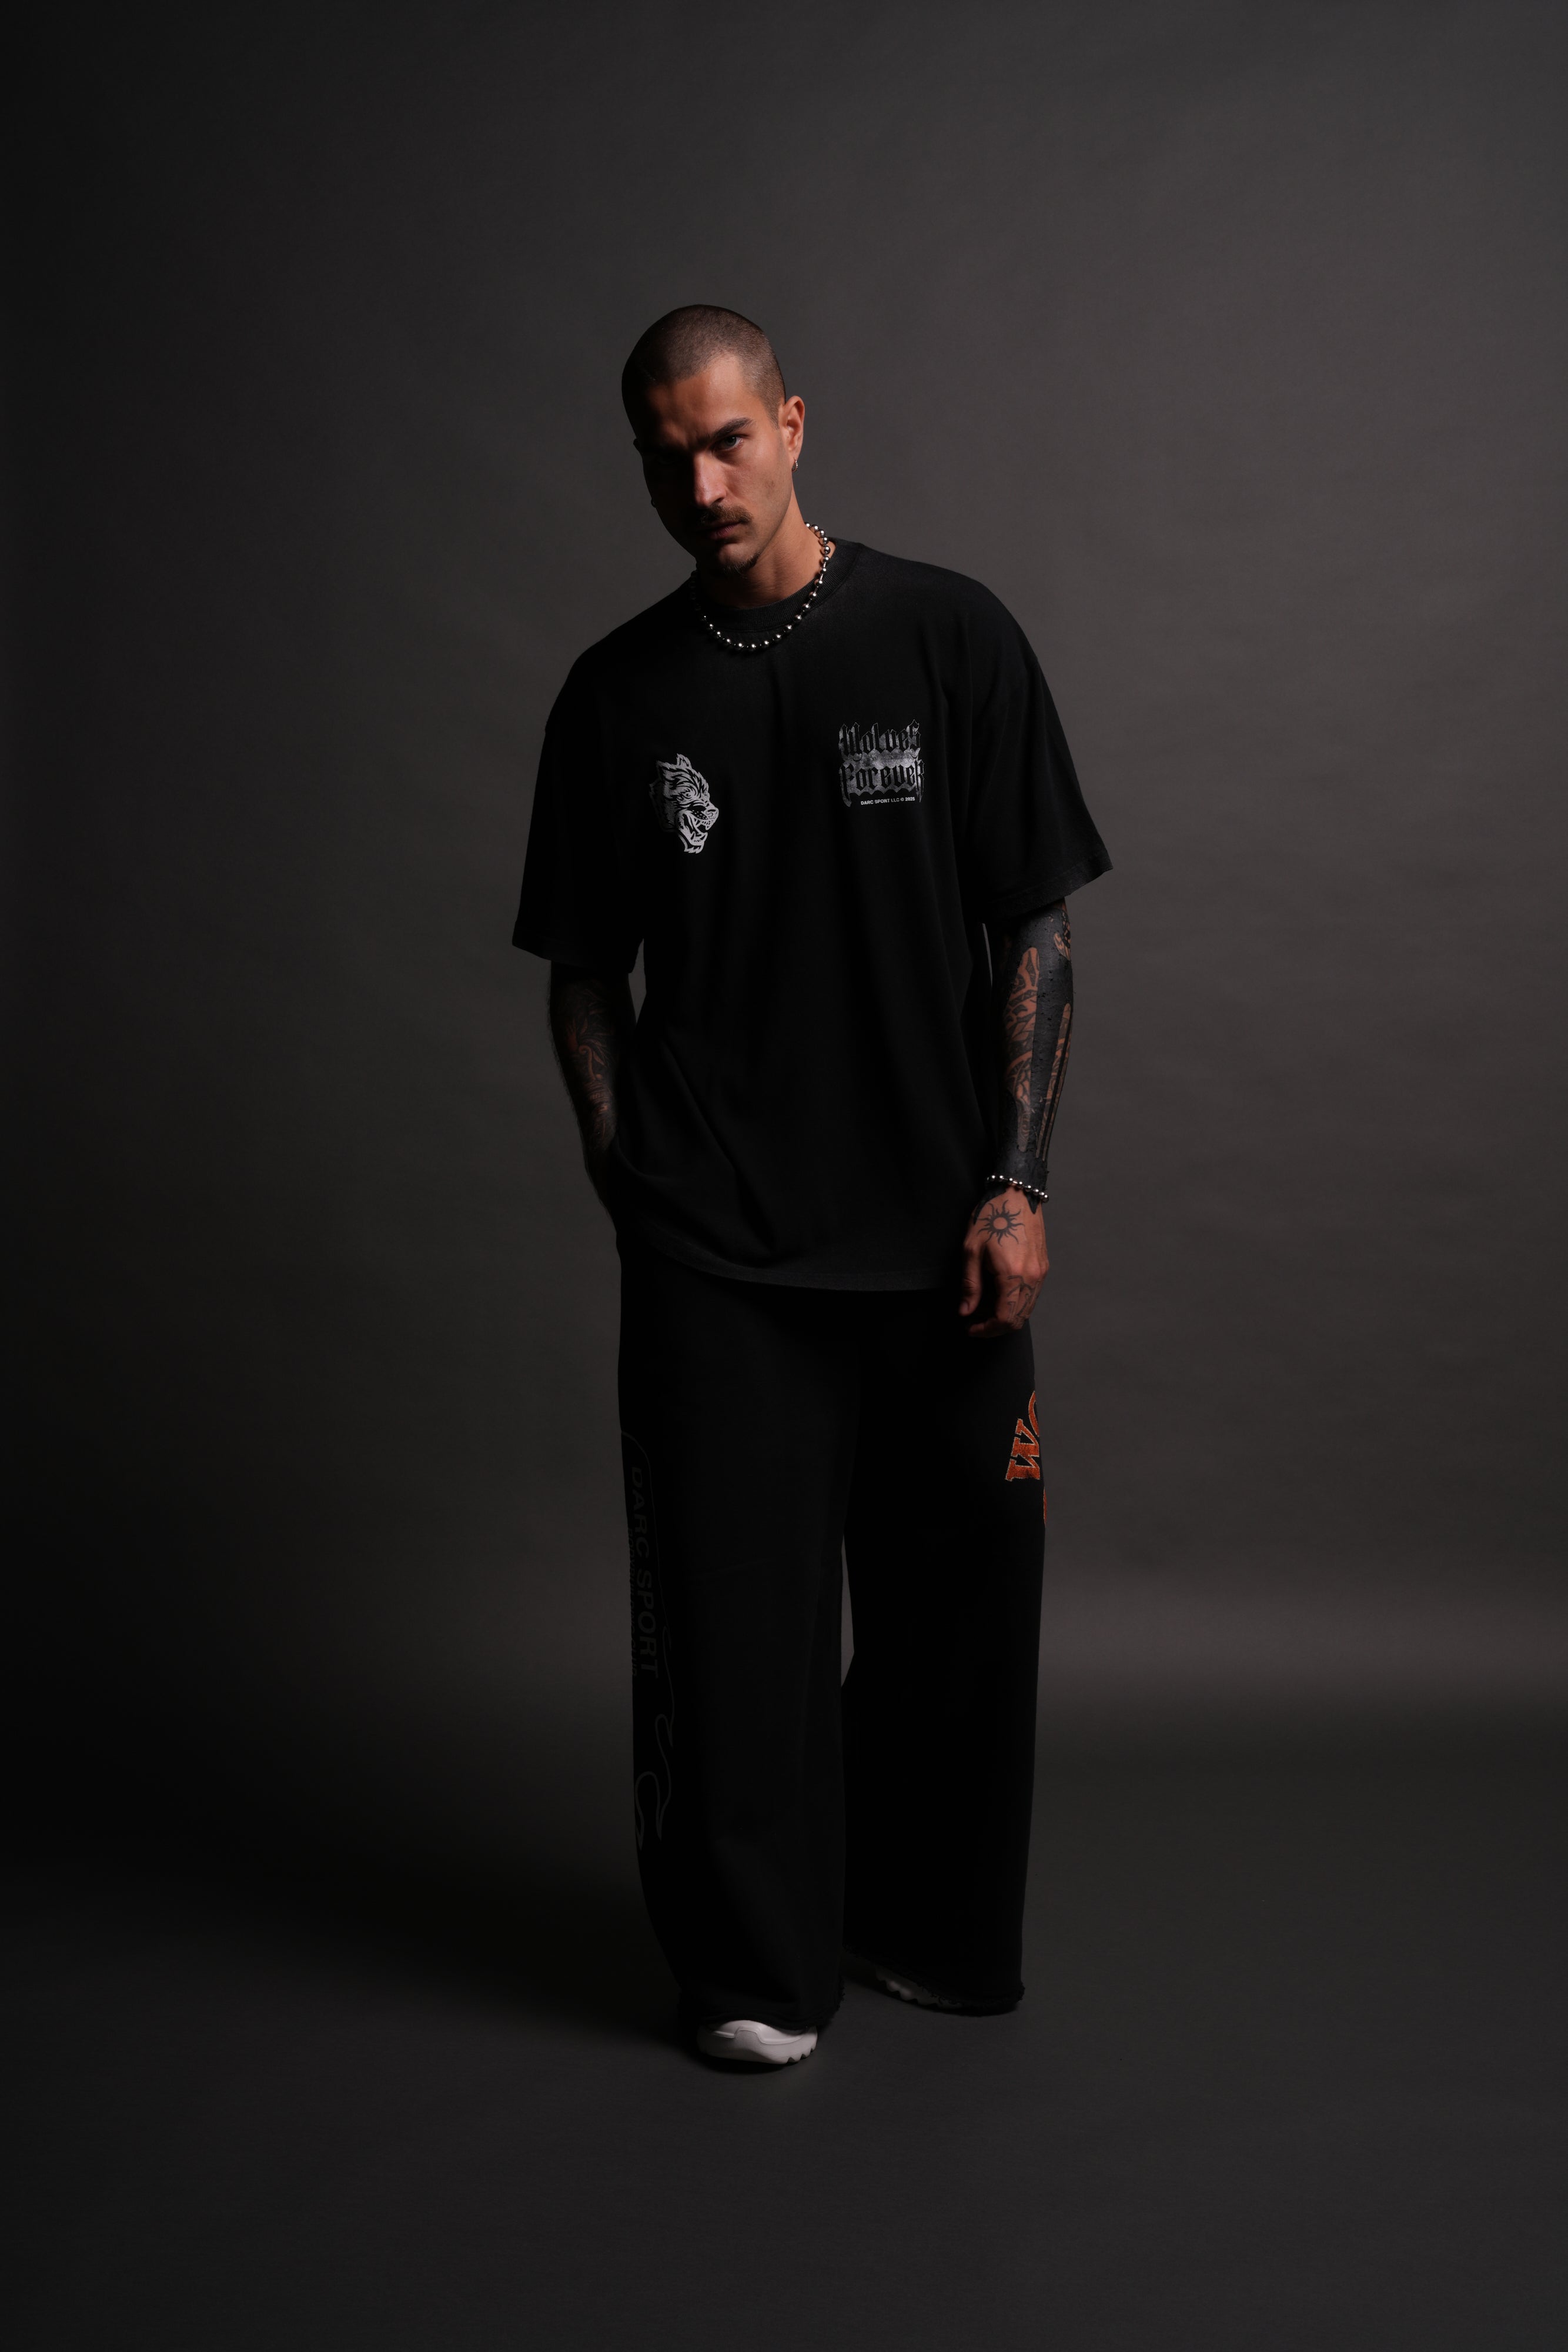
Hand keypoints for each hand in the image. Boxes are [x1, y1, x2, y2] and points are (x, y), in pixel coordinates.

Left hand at [958, 1188, 1048, 1337]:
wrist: (1016, 1192)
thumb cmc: (991, 1216)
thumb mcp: (971, 1250)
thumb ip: (969, 1285)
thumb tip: (966, 1312)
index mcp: (1014, 1275)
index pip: (1005, 1319)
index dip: (986, 1330)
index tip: (969, 1328)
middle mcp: (1033, 1277)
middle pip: (1018, 1319)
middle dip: (995, 1327)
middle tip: (975, 1323)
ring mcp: (1041, 1272)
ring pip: (1027, 1310)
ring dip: (1006, 1316)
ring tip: (984, 1310)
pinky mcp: (1043, 1266)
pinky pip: (1031, 1296)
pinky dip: (1016, 1304)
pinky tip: (998, 1296)